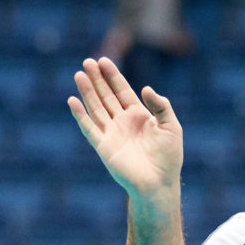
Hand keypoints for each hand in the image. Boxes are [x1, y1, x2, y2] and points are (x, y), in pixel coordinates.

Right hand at [67, 56, 182, 201]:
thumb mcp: (172, 127)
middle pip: (107, 96)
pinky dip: (80, 115)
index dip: (113, 76)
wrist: (159, 183)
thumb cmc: (169, 157)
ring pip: (96, 108)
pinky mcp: (103, 146)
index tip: (103, 61)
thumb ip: (161, 106)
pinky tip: (73, 101)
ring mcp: (112, 133)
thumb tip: (145, 88)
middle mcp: (123, 122)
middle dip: (97, 79)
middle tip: (88, 61)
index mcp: (139, 116)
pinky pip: (89, 128)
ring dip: (87, 92)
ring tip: (79, 74)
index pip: (123, 91)